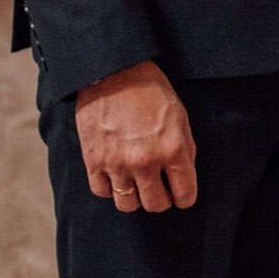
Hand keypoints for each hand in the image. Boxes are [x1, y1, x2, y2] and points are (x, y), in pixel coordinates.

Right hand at [74, 61, 197, 213]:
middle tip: (160, 189)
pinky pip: (102, 192)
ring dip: (136, 197)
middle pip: (156, 205)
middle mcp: (145, 161)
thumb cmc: (150, 91)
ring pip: (128, 204)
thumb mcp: (180, 116)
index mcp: (172, 149)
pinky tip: (117, 176)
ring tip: (138, 183)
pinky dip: (111, 189)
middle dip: (162, 200)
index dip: (185, 197)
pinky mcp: (93, 161)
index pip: (184, 194)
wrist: (112, 73)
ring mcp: (116, 163)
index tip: (182, 195)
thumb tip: (183, 176)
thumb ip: (185, 149)